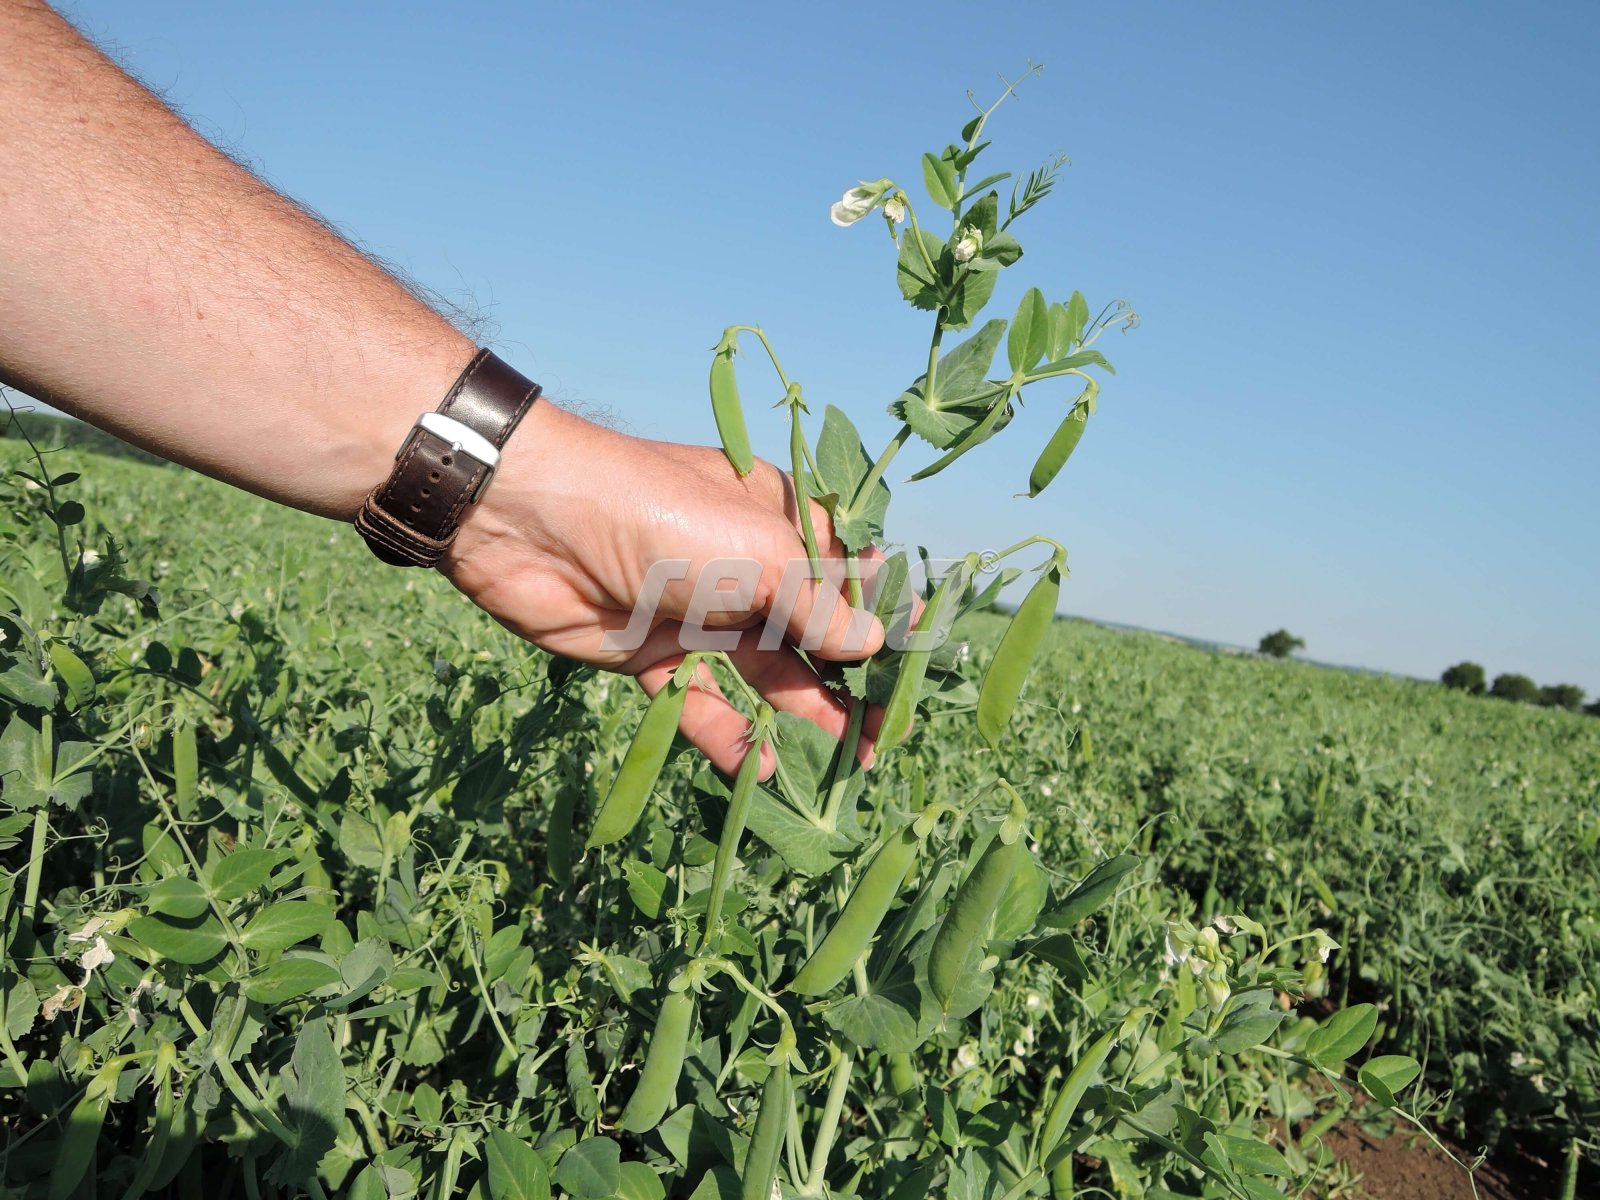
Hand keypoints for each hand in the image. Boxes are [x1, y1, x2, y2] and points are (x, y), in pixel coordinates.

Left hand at [443, 402, 885, 775]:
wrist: (532, 523)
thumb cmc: (662, 517)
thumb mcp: (760, 555)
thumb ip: (818, 608)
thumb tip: (871, 644)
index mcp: (781, 520)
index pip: (851, 574)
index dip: (886, 621)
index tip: (919, 671)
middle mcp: (747, 565)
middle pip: (815, 631)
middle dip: (853, 682)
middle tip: (888, 736)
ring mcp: (701, 611)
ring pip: (766, 673)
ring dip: (804, 715)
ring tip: (847, 763)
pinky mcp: (654, 655)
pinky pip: (702, 702)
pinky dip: (729, 735)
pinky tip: (762, 767)